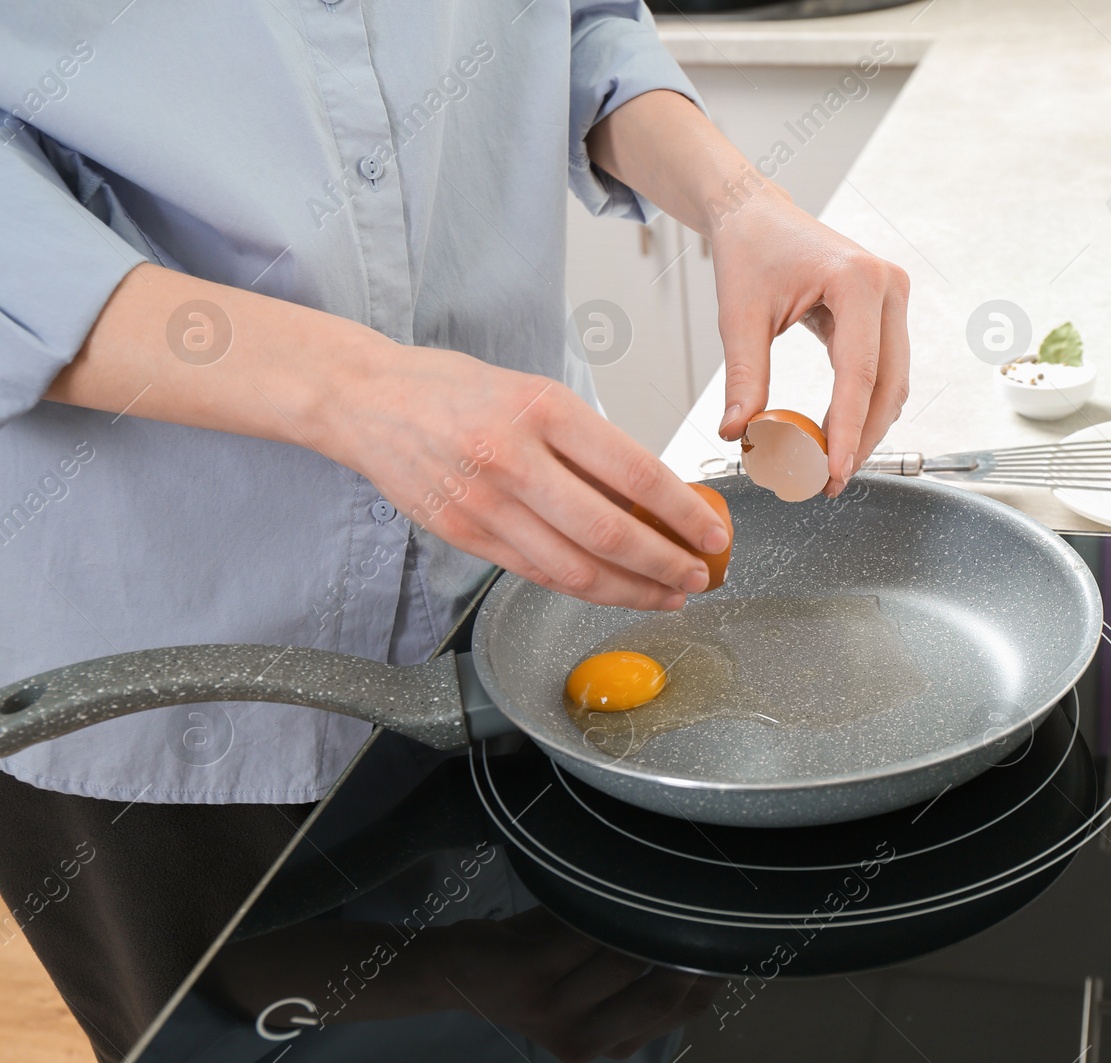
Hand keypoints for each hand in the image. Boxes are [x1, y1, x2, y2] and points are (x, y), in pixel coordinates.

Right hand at [322, 343, 728, 610]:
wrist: (365, 400)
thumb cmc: (454, 389)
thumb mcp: (535, 392)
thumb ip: (590, 445)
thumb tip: (655, 495)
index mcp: (543, 409)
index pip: (634, 473)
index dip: (683, 513)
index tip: (713, 533)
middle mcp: (513, 458)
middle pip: (609, 532)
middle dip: (666, 564)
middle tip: (699, 576)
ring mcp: (484, 503)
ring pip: (574, 568)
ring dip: (631, 590)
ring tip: (666, 594)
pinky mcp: (464, 536)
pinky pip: (537, 574)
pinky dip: (583, 589)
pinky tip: (614, 591)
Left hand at [437, 910, 720, 1062]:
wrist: (456, 975)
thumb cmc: (535, 968)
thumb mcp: (591, 988)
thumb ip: (641, 974)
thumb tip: (703, 932)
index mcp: (609, 1043)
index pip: (682, 1011)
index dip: (712, 971)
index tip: (727, 931)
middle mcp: (585, 1037)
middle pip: (663, 993)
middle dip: (688, 946)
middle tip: (705, 904)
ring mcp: (553, 1008)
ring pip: (626, 958)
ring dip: (646, 916)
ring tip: (664, 883)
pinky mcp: (525, 972)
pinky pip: (582, 932)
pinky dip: (603, 904)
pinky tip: (617, 880)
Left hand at [710, 189, 910, 496]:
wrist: (756, 214)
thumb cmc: (749, 251)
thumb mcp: (739, 316)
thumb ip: (743, 377)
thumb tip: (739, 434)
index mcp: (856, 281)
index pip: (859, 374)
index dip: (850, 432)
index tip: (835, 473)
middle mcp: (887, 286)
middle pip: (887, 384)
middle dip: (862, 438)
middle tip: (830, 480)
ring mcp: (893, 296)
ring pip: (893, 382)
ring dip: (867, 426)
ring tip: (831, 462)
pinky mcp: (887, 309)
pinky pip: (885, 369)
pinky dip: (865, 404)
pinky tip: (838, 431)